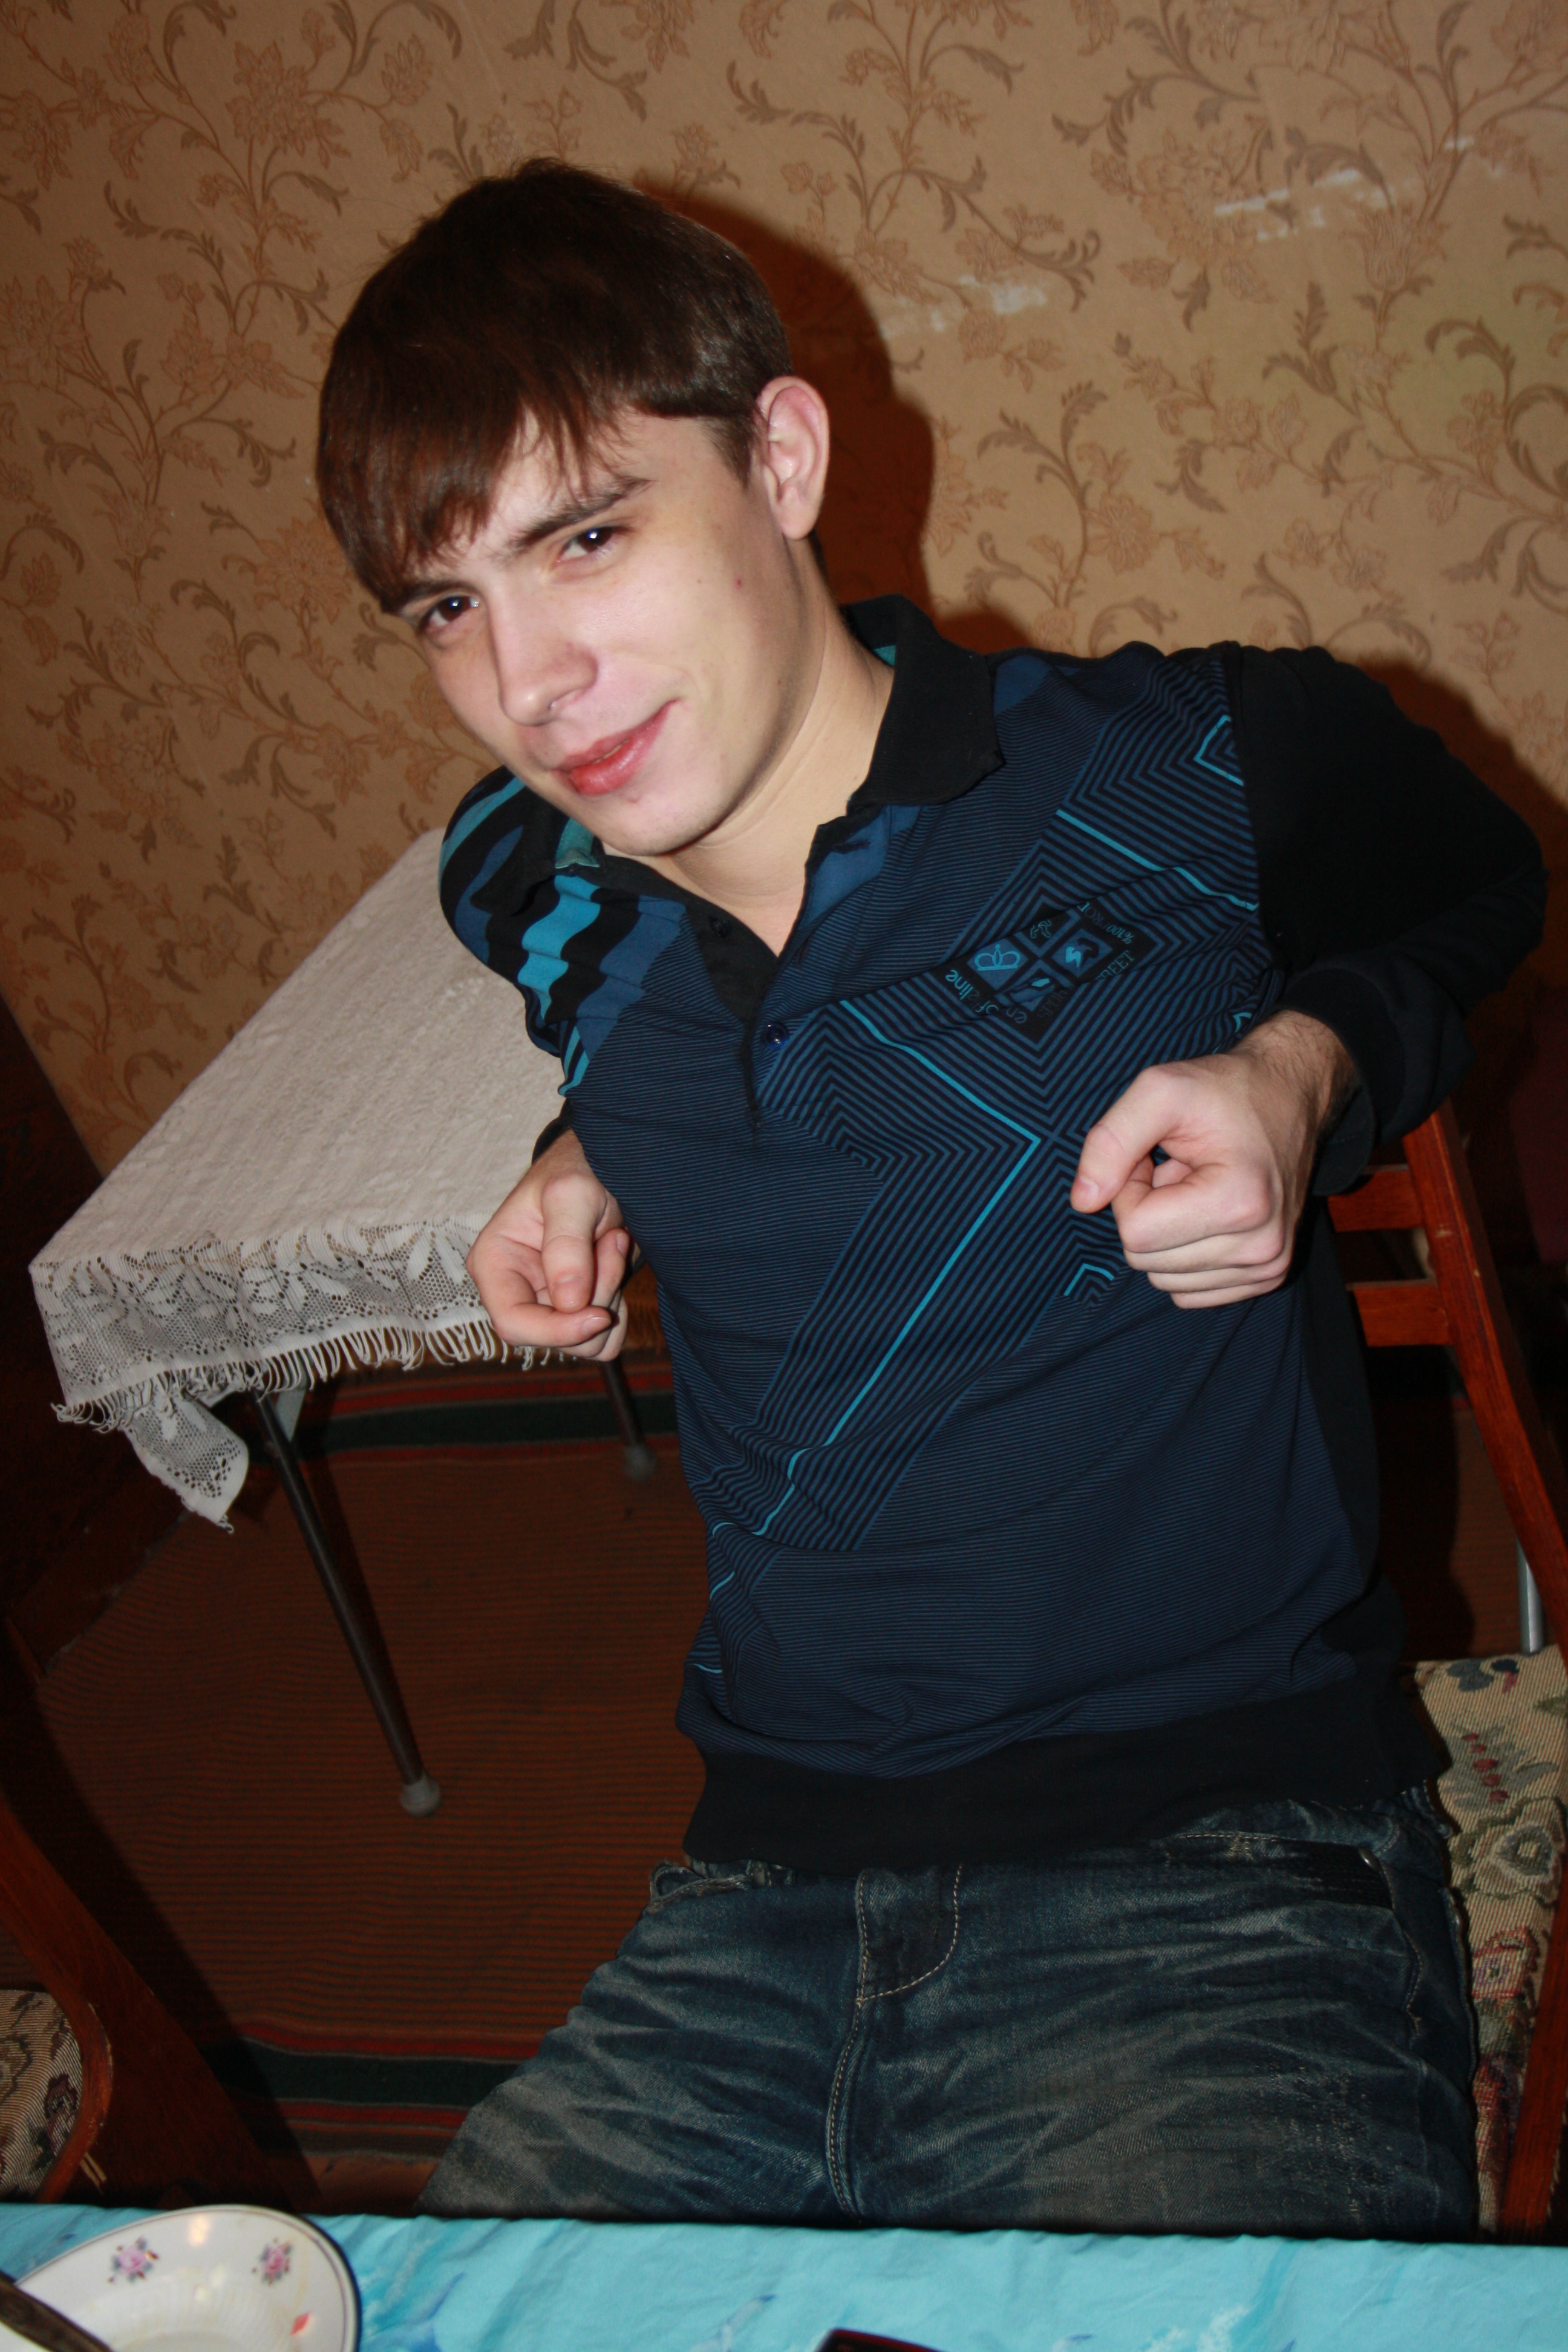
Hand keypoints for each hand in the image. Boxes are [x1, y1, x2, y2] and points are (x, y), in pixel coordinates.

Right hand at [467, 1127, 631, 1357]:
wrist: (604, 1166)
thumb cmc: (577, 1169)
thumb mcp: (571, 1193)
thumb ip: (567, 1244)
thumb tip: (567, 1302)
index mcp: (494, 1265)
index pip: (513, 1324)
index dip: (557, 1329)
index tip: (601, 1314)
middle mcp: (516, 1291)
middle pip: (556, 1336)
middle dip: (594, 1297)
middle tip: (611, 1239)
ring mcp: (547, 1304)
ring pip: (585, 1341)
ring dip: (611, 1293)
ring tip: (611, 1240)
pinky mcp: (576, 1309)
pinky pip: (603, 1339)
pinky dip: (618, 1303)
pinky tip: (614, 1260)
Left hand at [1069, 1010, 1355, 1307]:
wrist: (1289, 1095)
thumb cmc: (1225, 1090)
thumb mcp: (1160, 1091)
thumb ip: (1110, 1142)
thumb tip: (1082, 1202)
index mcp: (1240, 1203)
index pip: (1135, 1231)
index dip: (1128, 1189)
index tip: (1153, 1158)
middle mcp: (1261, 1247)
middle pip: (1145, 1259)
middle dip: (1145, 1211)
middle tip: (1175, 1170)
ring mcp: (1267, 1268)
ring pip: (1163, 1279)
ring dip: (1164, 1233)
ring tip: (1195, 1187)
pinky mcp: (1267, 1276)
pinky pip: (1188, 1291)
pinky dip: (1183, 1255)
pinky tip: (1206, 1212)